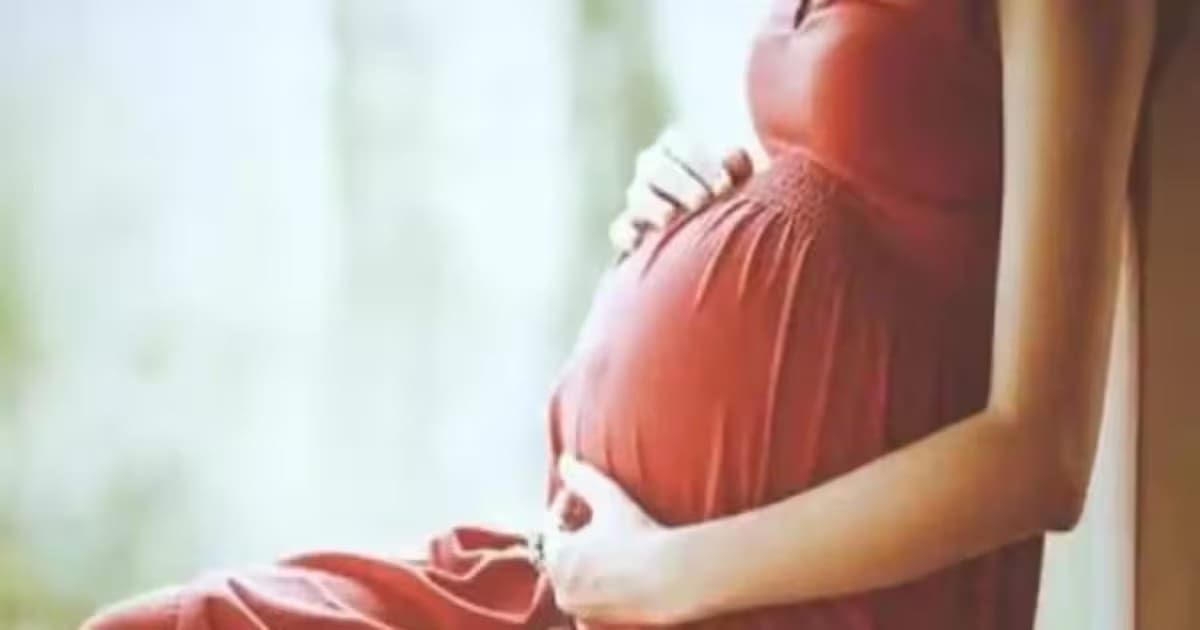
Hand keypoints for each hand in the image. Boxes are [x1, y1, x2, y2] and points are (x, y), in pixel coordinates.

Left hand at [540, 455, 684, 625]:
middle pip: (561, 554)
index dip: (567, 506)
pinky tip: (619, 571)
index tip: (584, 498)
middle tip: (599, 520)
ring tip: (611, 545)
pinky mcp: (599, 624)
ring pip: (575, 578)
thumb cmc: (639, 540)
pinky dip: (598, 585)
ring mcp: (580, 610)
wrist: (671, 580)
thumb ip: (582, 477)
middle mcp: (561, 588)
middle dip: (575, 535)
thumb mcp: (609, 499)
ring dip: (586, 561)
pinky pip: (590, 599)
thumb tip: (564, 460)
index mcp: (557, 558)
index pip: (551, 526)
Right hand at [610, 127, 754, 253]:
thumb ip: (739, 167)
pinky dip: (627, 234)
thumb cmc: (727, 199)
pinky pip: (621, 229)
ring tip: (670, 218)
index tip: (724, 184)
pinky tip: (638, 242)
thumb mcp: (738, 181)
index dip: (701, 164)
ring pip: (638, 196)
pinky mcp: (628, 229)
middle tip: (702, 201)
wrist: (708, 237)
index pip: (681, 147)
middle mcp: (652, 169)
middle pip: (656, 168)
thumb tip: (731, 156)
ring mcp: (638, 198)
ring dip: (653, 206)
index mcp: (677, 149)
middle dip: (680, 184)